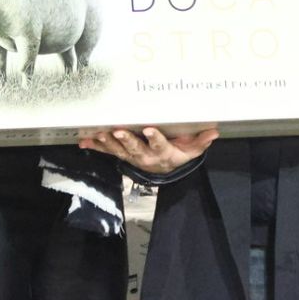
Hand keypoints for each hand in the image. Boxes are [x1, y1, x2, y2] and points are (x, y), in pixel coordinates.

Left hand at [79, 125, 218, 174]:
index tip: (149, 129)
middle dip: (126, 139)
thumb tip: (214, 131)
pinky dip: (94, 146)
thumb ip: (200, 141)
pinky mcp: (120, 154)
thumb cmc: (176, 155)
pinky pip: (106, 151)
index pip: (159, 145)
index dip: (154, 138)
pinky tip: (84, 141)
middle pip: (135, 148)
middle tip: (119, 131)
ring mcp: (130, 156)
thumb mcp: (190, 151)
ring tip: (99, 133)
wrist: (162, 170)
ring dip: (107, 141)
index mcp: (162, 152)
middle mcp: (144, 155)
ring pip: (118, 149)